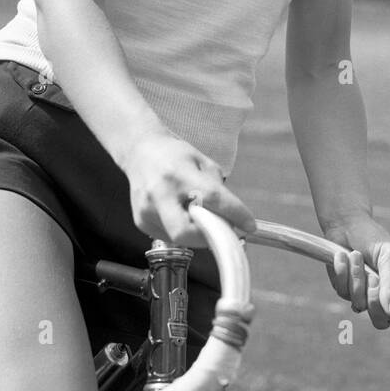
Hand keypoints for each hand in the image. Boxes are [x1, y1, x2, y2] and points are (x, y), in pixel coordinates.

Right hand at [124, 132, 256, 246]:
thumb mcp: (202, 162)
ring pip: (178, 238)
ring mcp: (146, 211)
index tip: (249, 225)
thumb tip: (232, 219)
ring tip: (201, 217)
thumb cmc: (175, 155)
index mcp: (178, 173)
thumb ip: (217, 190)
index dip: (234, 214)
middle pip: (184, 232)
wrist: (140, 152)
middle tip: (221, 231)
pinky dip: (183, 231)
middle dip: (207, 238)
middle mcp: (158, 193)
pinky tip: (182, 215)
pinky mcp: (141, 222)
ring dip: (197, 234)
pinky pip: (169, 236)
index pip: (211, 198)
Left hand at [321, 216, 389, 330]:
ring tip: (356, 256)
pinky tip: (343, 257)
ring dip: (356, 278)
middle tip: (372, 276)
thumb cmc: (373, 238)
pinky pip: (342, 291)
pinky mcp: (344, 289)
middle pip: (381, 322)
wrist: (346, 224)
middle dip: (374, 299)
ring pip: (358, 305)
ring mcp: (363, 295)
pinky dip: (342, 272)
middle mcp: (384, 297)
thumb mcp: (389, 256)